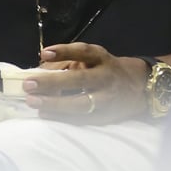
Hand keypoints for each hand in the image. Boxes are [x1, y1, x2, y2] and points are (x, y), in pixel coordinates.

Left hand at [21, 43, 147, 124]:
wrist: (141, 87)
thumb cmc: (107, 69)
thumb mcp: (94, 58)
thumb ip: (70, 60)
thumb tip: (41, 68)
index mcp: (103, 58)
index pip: (84, 52)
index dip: (64, 51)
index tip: (44, 54)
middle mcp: (106, 78)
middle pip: (79, 80)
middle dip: (53, 82)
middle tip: (29, 84)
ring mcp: (107, 99)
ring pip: (80, 103)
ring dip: (54, 104)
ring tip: (33, 101)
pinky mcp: (106, 117)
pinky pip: (82, 119)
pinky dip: (62, 117)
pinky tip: (45, 114)